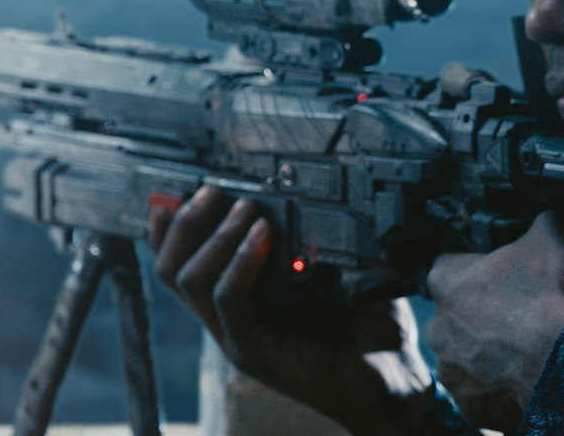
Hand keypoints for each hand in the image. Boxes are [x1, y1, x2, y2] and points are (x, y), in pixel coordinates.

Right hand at [149, 187, 433, 435]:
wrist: (393, 381)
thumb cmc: (370, 325)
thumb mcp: (338, 268)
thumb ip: (312, 234)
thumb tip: (304, 183)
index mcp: (242, 297)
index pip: (182, 260)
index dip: (171, 224)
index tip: (186, 187)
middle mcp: (230, 318)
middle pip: (170, 269)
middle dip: (185, 222)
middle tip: (212, 192)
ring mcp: (238, 337)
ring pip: (190, 281)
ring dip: (214, 236)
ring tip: (244, 208)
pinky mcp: (255, 353)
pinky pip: (230, 302)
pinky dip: (241, 263)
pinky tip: (264, 235)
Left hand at [424, 211, 563, 431]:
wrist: (563, 364)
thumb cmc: (550, 298)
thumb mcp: (552, 236)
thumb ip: (542, 221)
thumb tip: (548, 217)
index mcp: (446, 280)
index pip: (450, 265)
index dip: (479, 267)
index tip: (504, 274)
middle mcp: (438, 326)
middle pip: (457, 314)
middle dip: (484, 315)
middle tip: (521, 315)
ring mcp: (452, 370)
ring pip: (468, 357)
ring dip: (490, 354)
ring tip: (527, 350)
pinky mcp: (469, 406)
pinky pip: (483, 394)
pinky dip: (501, 388)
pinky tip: (527, 377)